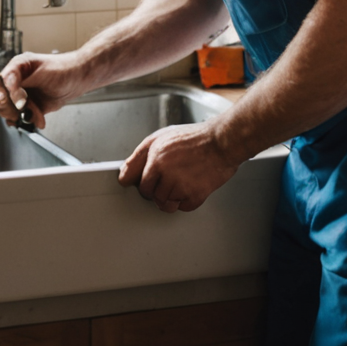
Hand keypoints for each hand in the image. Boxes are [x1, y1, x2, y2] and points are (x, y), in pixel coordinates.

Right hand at [0, 52, 83, 127]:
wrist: (79, 78)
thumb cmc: (64, 68)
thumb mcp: (41, 71)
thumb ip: (22, 80)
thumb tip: (9, 90)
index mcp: (17, 68)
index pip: (2, 83)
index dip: (8, 94)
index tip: (19, 102)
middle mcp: (17, 82)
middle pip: (1, 99)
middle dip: (12, 108)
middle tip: (23, 109)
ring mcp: (22, 95)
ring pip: (10, 111)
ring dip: (22, 116)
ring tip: (35, 115)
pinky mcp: (30, 107)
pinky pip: (22, 118)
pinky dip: (29, 121)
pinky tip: (38, 119)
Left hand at [118, 122, 243, 212]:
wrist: (223, 141)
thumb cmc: (195, 138)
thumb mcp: (161, 138)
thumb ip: (139, 156)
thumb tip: (124, 175)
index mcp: (155, 158)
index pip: (140, 185)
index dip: (147, 183)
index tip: (152, 183)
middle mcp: (166, 172)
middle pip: (152, 197)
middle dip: (159, 191)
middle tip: (171, 180)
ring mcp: (181, 185)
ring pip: (166, 204)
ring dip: (173, 197)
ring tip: (183, 182)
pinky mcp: (196, 195)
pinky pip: (184, 208)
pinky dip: (187, 201)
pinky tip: (192, 186)